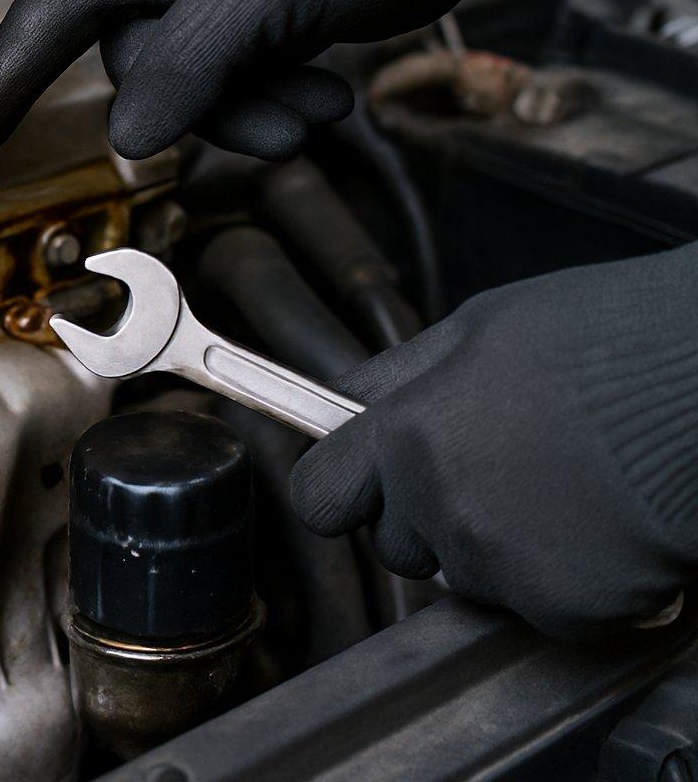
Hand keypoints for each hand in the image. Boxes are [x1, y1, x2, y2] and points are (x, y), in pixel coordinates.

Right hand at [0, 0, 564, 167]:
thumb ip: (185, 70)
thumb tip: (127, 137)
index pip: (46, 22)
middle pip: (138, 75)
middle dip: (210, 111)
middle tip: (284, 119)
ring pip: (190, 89)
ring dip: (253, 113)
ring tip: (318, 104)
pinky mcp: (245, 12)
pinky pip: (231, 83)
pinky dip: (274, 99)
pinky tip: (325, 90)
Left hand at [291, 245, 697, 638]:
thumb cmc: (616, 338)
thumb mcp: (481, 327)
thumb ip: (404, 378)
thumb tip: (350, 401)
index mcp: (410, 433)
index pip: (320, 497)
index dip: (343, 494)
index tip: (363, 490)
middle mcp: (443, 504)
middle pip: (397, 546)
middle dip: (429, 521)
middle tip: (497, 473)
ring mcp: (502, 561)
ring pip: (470, 578)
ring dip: (504, 549)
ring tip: (565, 486)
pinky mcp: (565, 605)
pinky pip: (541, 608)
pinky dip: (570, 581)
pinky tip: (603, 524)